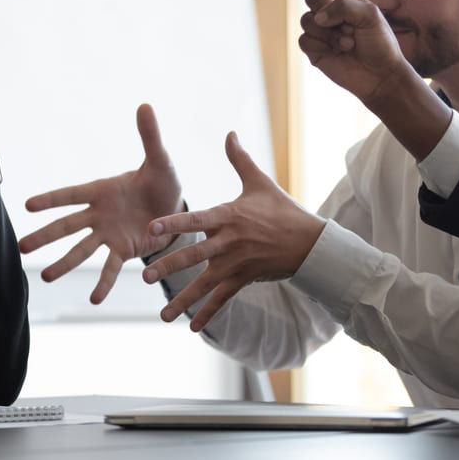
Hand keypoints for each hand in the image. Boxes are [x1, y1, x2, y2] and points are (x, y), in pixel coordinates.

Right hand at [18, 104, 181, 303]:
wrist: (178, 209)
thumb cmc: (163, 181)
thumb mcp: (160, 160)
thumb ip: (149, 136)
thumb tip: (145, 106)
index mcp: (102, 191)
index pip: (71, 195)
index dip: (51, 200)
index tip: (27, 205)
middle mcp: (99, 215)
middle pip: (67, 227)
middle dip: (45, 237)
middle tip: (21, 248)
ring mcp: (109, 235)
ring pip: (81, 251)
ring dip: (64, 264)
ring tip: (46, 278)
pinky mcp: (124, 250)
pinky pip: (110, 268)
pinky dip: (103, 283)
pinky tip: (94, 300)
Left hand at [144, 132, 324, 331]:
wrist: (312, 242)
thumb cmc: (282, 210)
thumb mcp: (260, 183)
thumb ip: (239, 160)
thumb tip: (229, 133)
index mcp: (228, 217)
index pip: (196, 220)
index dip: (174, 223)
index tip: (152, 228)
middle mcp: (229, 242)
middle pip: (195, 256)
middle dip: (170, 266)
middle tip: (146, 276)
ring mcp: (237, 264)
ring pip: (205, 284)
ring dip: (183, 300)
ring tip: (163, 315)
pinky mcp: (245, 279)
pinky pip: (223, 299)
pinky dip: (208, 313)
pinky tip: (191, 326)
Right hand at [279, 0, 411, 102]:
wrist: (379, 75)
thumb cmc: (381, 42)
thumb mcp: (371, 15)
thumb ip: (343, 7)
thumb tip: (318, 18)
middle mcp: (328, 9)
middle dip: (327, 8)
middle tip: (347, 24)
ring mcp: (319, 29)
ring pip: (307, 20)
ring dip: (330, 33)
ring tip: (348, 42)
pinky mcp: (312, 48)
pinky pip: (304, 39)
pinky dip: (322, 45)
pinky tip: (339, 51)